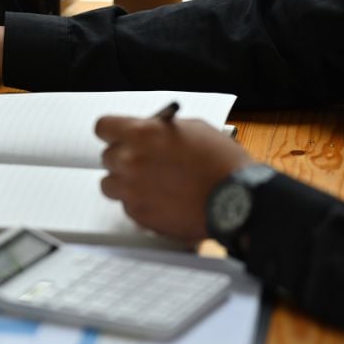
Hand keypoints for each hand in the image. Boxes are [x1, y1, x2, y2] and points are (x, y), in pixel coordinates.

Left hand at [95, 115, 253, 243]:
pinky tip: (161, 199)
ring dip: (125, 182)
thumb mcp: (193, 129)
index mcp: (141, 134)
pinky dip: (139, 203)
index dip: (112, 131)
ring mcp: (132, 190)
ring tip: (149, 183)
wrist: (240, 200)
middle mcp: (130, 161)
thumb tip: (148, 132)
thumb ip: (160, 130)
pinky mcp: (139, 215)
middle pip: (107, 157)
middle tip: (142, 161)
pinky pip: (127, 206)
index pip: (103, 127)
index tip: (117, 135)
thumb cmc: (222, 163)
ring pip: (110, 184)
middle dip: (123, 157)